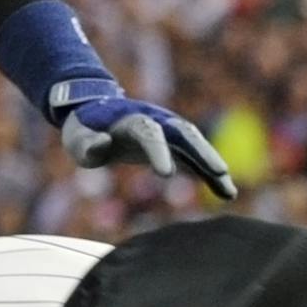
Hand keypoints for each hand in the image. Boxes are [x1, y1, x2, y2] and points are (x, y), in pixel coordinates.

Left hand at [59, 93, 237, 199]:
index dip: (158, 152)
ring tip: (229, 191)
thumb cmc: (84, 129)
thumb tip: (101, 145)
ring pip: (195, 145)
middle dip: (202, 153)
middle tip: (220, 172)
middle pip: (184, 134)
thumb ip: (87, 144)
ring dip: (212, 165)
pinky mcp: (172, 145)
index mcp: (131, 120)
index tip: (166, 174)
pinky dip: (209, 173)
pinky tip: (226, 193)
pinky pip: (195, 158)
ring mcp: (167, 132)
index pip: (148, 134)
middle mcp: (156, 122)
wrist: (97, 113)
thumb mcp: (77, 138)